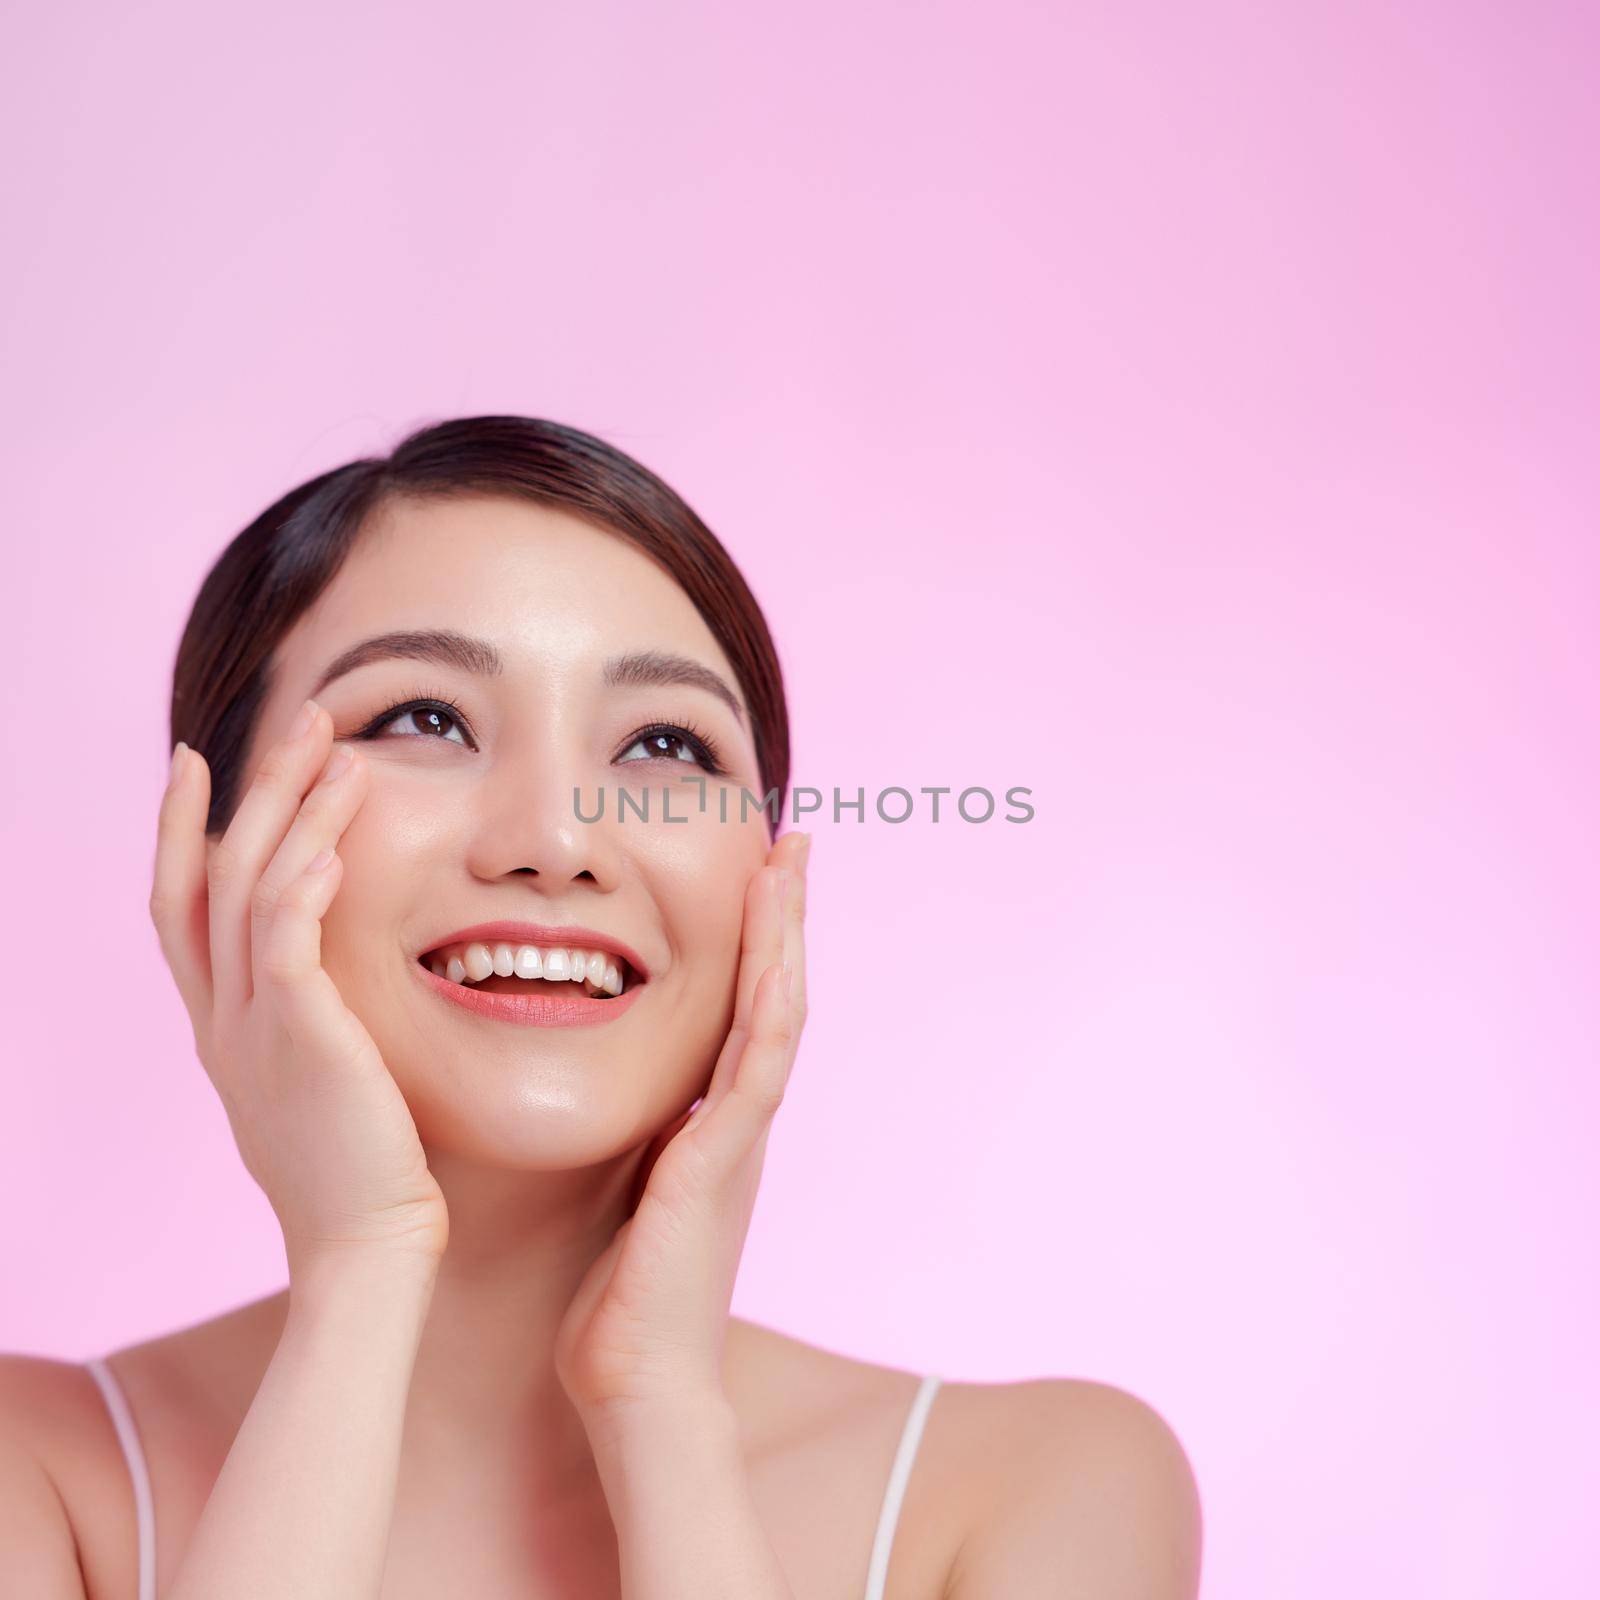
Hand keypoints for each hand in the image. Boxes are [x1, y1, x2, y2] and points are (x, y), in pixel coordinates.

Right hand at [149, 700, 448, 1278]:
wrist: (364, 1244)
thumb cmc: (356, 1168)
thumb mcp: (306, 1081)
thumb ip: (299, 1023)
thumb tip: (315, 984)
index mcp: (222, 1025)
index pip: (183, 905)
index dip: (180, 830)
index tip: (196, 763)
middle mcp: (223, 1018)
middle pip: (218, 875)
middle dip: (255, 788)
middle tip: (300, 717)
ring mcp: (253, 1030)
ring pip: (254, 892)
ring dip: (295, 812)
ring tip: (339, 748)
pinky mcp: (303, 1041)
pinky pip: (287, 946)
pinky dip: (302, 888)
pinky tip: (329, 842)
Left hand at [553, 830, 810, 1421]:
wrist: (638, 1382)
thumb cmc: (622, 1297)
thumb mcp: (630, 1189)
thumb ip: (641, 1138)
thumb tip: (626, 1099)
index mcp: (715, 1121)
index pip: (743, 1006)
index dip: (755, 937)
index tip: (756, 869)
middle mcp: (739, 1119)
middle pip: (774, 992)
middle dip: (783, 914)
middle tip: (793, 838)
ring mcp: (740, 1139)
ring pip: (777, 1014)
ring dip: (785, 938)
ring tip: (791, 864)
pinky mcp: (723, 1164)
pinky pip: (757, 1071)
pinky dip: (770, 1010)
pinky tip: (776, 959)